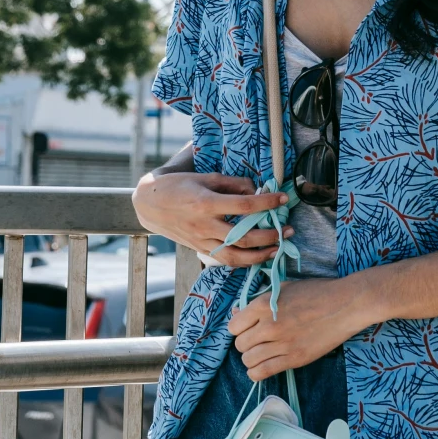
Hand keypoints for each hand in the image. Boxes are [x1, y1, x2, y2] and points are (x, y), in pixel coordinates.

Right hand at [131, 166, 288, 266]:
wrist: (149, 205)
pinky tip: (257, 256)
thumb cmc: (176, 186)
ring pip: (235, 256)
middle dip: (270, 235)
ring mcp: (201, 240)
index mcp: (206, 203)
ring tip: (278, 248)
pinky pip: (224, 260)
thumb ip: (230, 183)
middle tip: (288, 230)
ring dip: (260, 255)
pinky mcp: (199, 249)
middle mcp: (204, 225)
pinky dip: (243, 261)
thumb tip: (255, 189)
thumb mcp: (203, 177)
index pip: (244, 205)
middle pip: (244, 237)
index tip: (283, 199)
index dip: (267, 203)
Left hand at [228, 278, 363, 378]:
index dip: (238, 327)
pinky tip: (262, 366)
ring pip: (248, 360)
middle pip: (240, 344)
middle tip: (257, 339)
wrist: (345, 305)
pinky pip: (263, 373)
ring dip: (251, 357)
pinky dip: (256, 372)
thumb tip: (236, 313)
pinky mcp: (295, 359)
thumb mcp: (282, 289)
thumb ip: (258, 302)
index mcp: (264, 305)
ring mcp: (282, 344)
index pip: (233, 326)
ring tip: (261, 352)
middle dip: (245, 342)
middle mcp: (270, 326)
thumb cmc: (315, 292)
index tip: (247, 327)